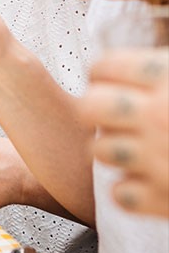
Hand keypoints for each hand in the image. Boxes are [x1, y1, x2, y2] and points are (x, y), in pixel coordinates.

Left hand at [79, 47, 168, 218]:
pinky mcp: (162, 199)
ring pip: (100, 150)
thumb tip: (124, 53)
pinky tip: (145, 183)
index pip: (104, 66)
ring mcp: (159, 158)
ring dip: (112, 152)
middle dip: (97, 111)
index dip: (103, 75)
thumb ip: (160, 69)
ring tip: (136, 150)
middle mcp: (160, 114)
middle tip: (111, 117)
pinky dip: (129, 192)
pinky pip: (120, 194)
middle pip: (91, 106)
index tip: (106, 81)